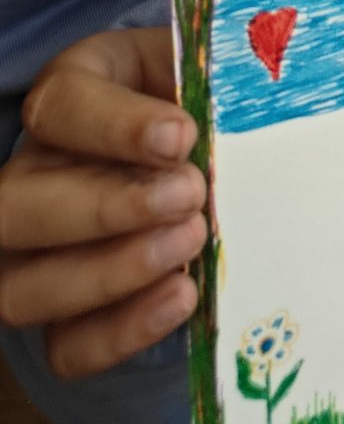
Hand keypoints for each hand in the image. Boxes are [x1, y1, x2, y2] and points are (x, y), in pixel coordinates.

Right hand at [0, 27, 204, 378]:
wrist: (216, 161)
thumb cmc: (204, 106)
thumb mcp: (205, 77)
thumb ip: (212, 90)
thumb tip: (241, 114)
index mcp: (70, 98)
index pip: (59, 105)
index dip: (114, 125)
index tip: (181, 136)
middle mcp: (33, 177)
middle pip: (16, 205)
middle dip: (106, 207)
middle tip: (191, 195)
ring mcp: (36, 255)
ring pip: (24, 286)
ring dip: (110, 273)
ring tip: (190, 243)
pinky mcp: (64, 317)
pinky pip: (67, 346)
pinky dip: (121, 332)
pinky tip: (180, 299)